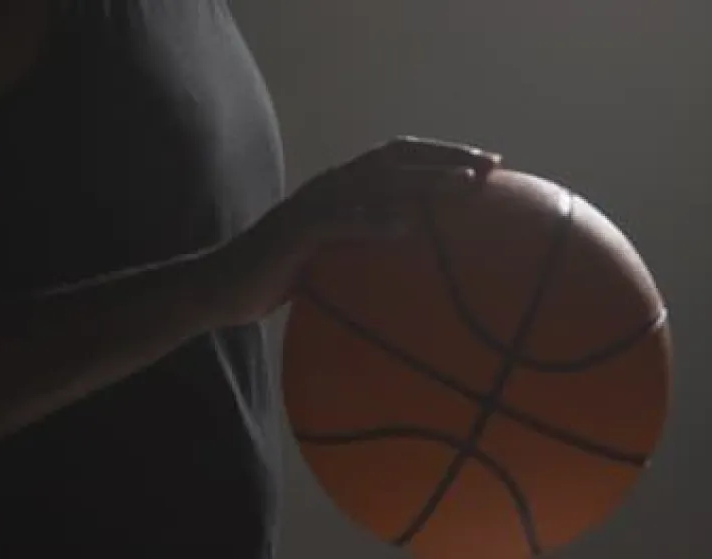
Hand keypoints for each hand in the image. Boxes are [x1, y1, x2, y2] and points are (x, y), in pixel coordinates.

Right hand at [203, 136, 500, 324]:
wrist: (221, 289)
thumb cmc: (276, 280)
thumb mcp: (329, 264)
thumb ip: (363, 253)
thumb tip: (410, 271)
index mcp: (340, 190)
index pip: (398, 160)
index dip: (442, 157)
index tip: (487, 167)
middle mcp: (330, 187)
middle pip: (396, 158)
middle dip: (446, 157)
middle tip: (491, 166)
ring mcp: (312, 206)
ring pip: (375, 181)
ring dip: (422, 181)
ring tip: (464, 187)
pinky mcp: (296, 231)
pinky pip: (340, 221)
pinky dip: (375, 220)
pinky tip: (409, 227)